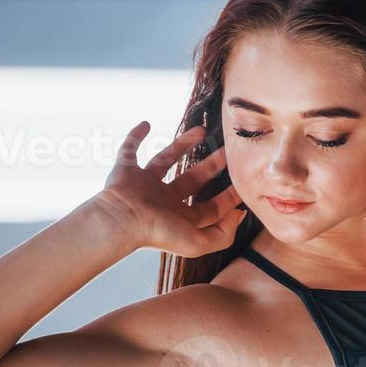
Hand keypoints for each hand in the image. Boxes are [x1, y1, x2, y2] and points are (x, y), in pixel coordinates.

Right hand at [93, 122, 246, 257]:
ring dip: (183, 144)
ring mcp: (144, 184)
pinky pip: (129, 149)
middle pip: (194, 179)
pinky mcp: (126, 170)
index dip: (229, 196)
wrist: (121, 221)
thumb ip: (223, 234)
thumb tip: (239, 215)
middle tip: (228, 151)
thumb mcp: (198, 243)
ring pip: (167, 159)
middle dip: (212, 165)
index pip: (211, 207)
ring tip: (202, 130)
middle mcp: (163, 200)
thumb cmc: (158, 234)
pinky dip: (135, 136)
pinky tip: (145, 124)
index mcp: (180, 217)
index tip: (244, 180)